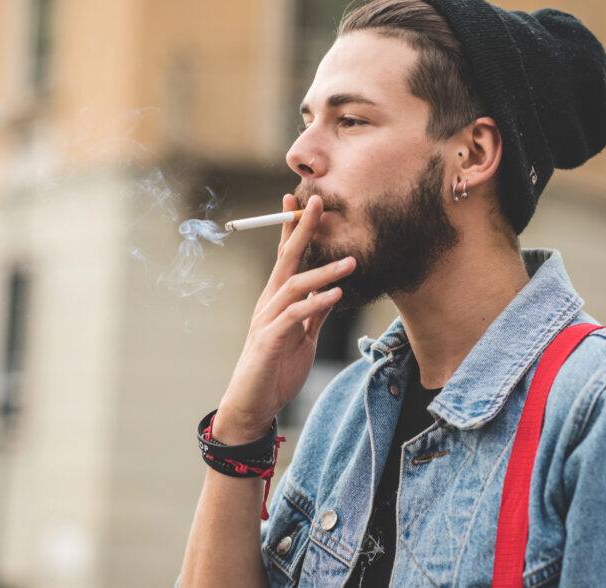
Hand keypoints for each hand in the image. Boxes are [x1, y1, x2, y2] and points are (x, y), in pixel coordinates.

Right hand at [214, 194, 355, 443]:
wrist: (253, 405)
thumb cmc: (276, 370)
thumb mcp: (303, 338)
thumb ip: (314, 314)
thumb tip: (332, 292)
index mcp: (276, 300)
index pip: (285, 257)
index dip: (293, 229)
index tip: (301, 201)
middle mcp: (269, 303)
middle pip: (286, 259)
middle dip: (301, 229)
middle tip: (319, 203)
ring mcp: (267, 320)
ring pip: (294, 286)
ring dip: (323, 271)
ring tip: (351, 261)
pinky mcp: (270, 341)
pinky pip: (295, 316)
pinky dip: (315, 303)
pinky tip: (336, 294)